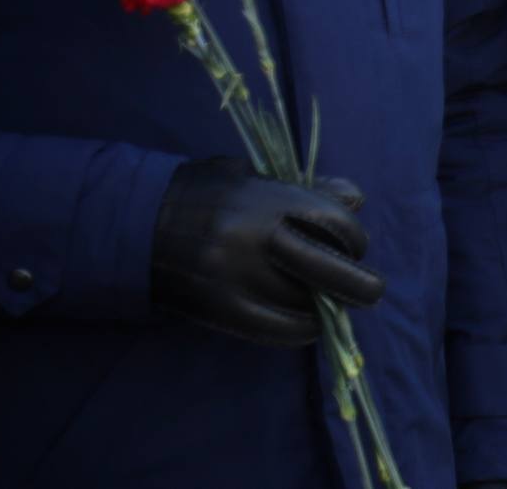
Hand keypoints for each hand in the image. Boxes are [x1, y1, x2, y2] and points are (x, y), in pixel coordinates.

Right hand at [151, 156, 384, 345]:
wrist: (134, 225)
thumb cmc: (203, 194)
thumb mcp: (252, 176)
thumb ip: (305, 188)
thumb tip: (356, 199)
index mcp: (265, 199)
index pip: (333, 222)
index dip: (354, 237)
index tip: (356, 245)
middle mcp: (253, 238)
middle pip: (326, 269)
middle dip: (359, 284)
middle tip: (372, 291)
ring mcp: (235, 277)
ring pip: (302, 302)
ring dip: (323, 306)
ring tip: (327, 302)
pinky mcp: (219, 309)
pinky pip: (274, 329)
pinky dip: (298, 329)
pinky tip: (305, 322)